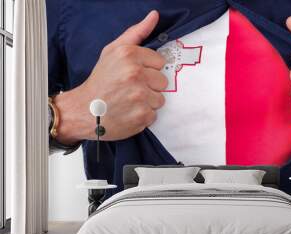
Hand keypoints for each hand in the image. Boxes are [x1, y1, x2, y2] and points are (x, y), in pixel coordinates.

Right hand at [55, 10, 167, 144]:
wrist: (83, 110)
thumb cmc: (100, 80)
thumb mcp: (113, 51)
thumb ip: (136, 33)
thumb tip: (155, 15)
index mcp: (129, 55)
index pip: (160, 62)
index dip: (147, 69)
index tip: (133, 75)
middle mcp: (135, 74)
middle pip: (162, 81)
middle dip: (149, 86)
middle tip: (130, 89)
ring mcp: (139, 96)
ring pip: (160, 99)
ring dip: (147, 102)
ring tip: (129, 101)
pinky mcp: (142, 115)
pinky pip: (154, 114)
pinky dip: (143, 116)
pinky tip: (129, 112)